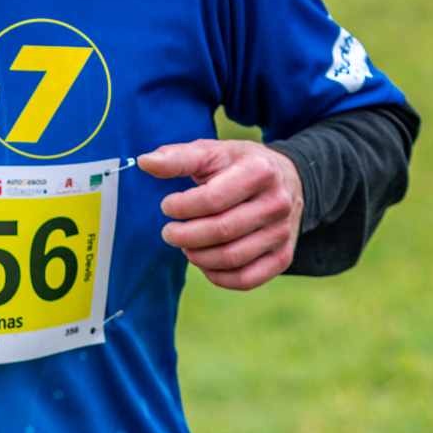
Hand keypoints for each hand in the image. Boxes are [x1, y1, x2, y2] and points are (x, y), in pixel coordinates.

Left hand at [138, 138, 303, 290]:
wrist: (287, 180)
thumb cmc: (239, 166)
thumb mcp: (212, 153)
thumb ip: (178, 157)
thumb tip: (145, 162)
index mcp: (259, 172)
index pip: (212, 199)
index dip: (182, 207)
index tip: (167, 206)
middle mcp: (276, 203)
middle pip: (221, 231)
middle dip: (185, 236)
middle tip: (169, 233)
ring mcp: (282, 233)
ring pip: (232, 258)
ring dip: (198, 257)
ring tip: (186, 246)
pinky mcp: (283, 257)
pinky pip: (246, 279)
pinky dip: (218, 277)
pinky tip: (205, 263)